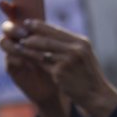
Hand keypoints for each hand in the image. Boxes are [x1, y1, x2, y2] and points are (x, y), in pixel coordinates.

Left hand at [1, 13, 116, 116]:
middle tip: (20, 35)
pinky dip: (32, 59)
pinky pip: (41, 63)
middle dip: (31, 35)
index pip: (57, 30)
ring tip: (20, 46)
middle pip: (47, 38)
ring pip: (42, 50)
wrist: (96, 93)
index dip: (40, 26)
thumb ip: (68, 45)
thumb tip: (48, 35)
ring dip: (28, 47)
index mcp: (82, 42)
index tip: (28, 23)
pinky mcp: (59, 72)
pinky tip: (26, 58)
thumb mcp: (83, 55)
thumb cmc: (87, 74)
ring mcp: (67, 60)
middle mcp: (76, 48)